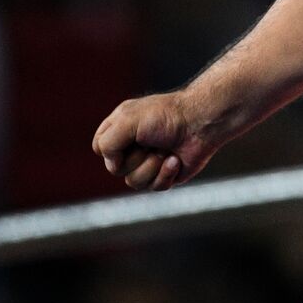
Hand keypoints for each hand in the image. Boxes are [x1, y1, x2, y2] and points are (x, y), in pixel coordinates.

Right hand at [92, 91, 219, 191]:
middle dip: (135, 157)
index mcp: (121, 128)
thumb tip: (113, 165)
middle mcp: (133, 145)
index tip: (128, 136)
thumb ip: (107, 142)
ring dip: (152, 166)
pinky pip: (155, 186)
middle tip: (152, 142)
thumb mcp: (128, 120)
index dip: (111, 149)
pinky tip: (176, 160)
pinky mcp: (165, 174)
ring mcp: (149, 161)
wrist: (202, 123)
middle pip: (115, 169)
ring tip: (166, 151)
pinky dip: (166, 173)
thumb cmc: (167, 116)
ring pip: (134, 182)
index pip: (100, 148)